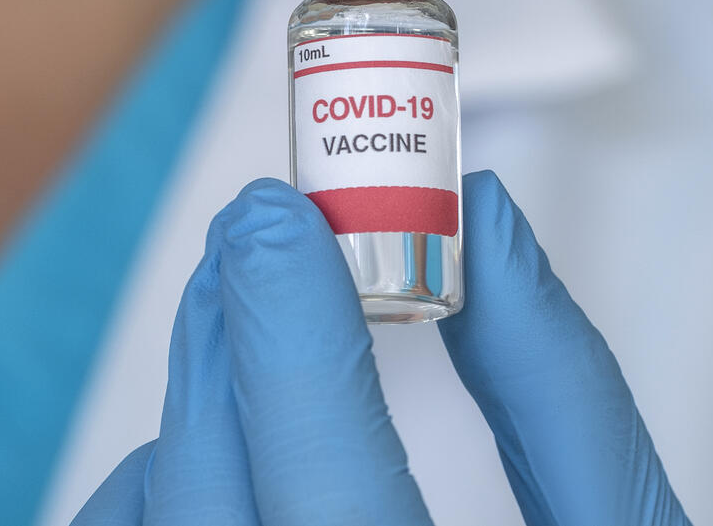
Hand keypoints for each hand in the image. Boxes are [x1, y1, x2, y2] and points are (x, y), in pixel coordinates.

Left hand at [73, 171, 689, 525]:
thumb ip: (558, 393)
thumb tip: (482, 231)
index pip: (329, 504)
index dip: (287, 342)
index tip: (277, 217)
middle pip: (213, 505)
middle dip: (227, 345)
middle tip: (255, 244)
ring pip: (159, 525)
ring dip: (194, 416)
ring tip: (253, 348)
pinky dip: (154, 495)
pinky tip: (214, 470)